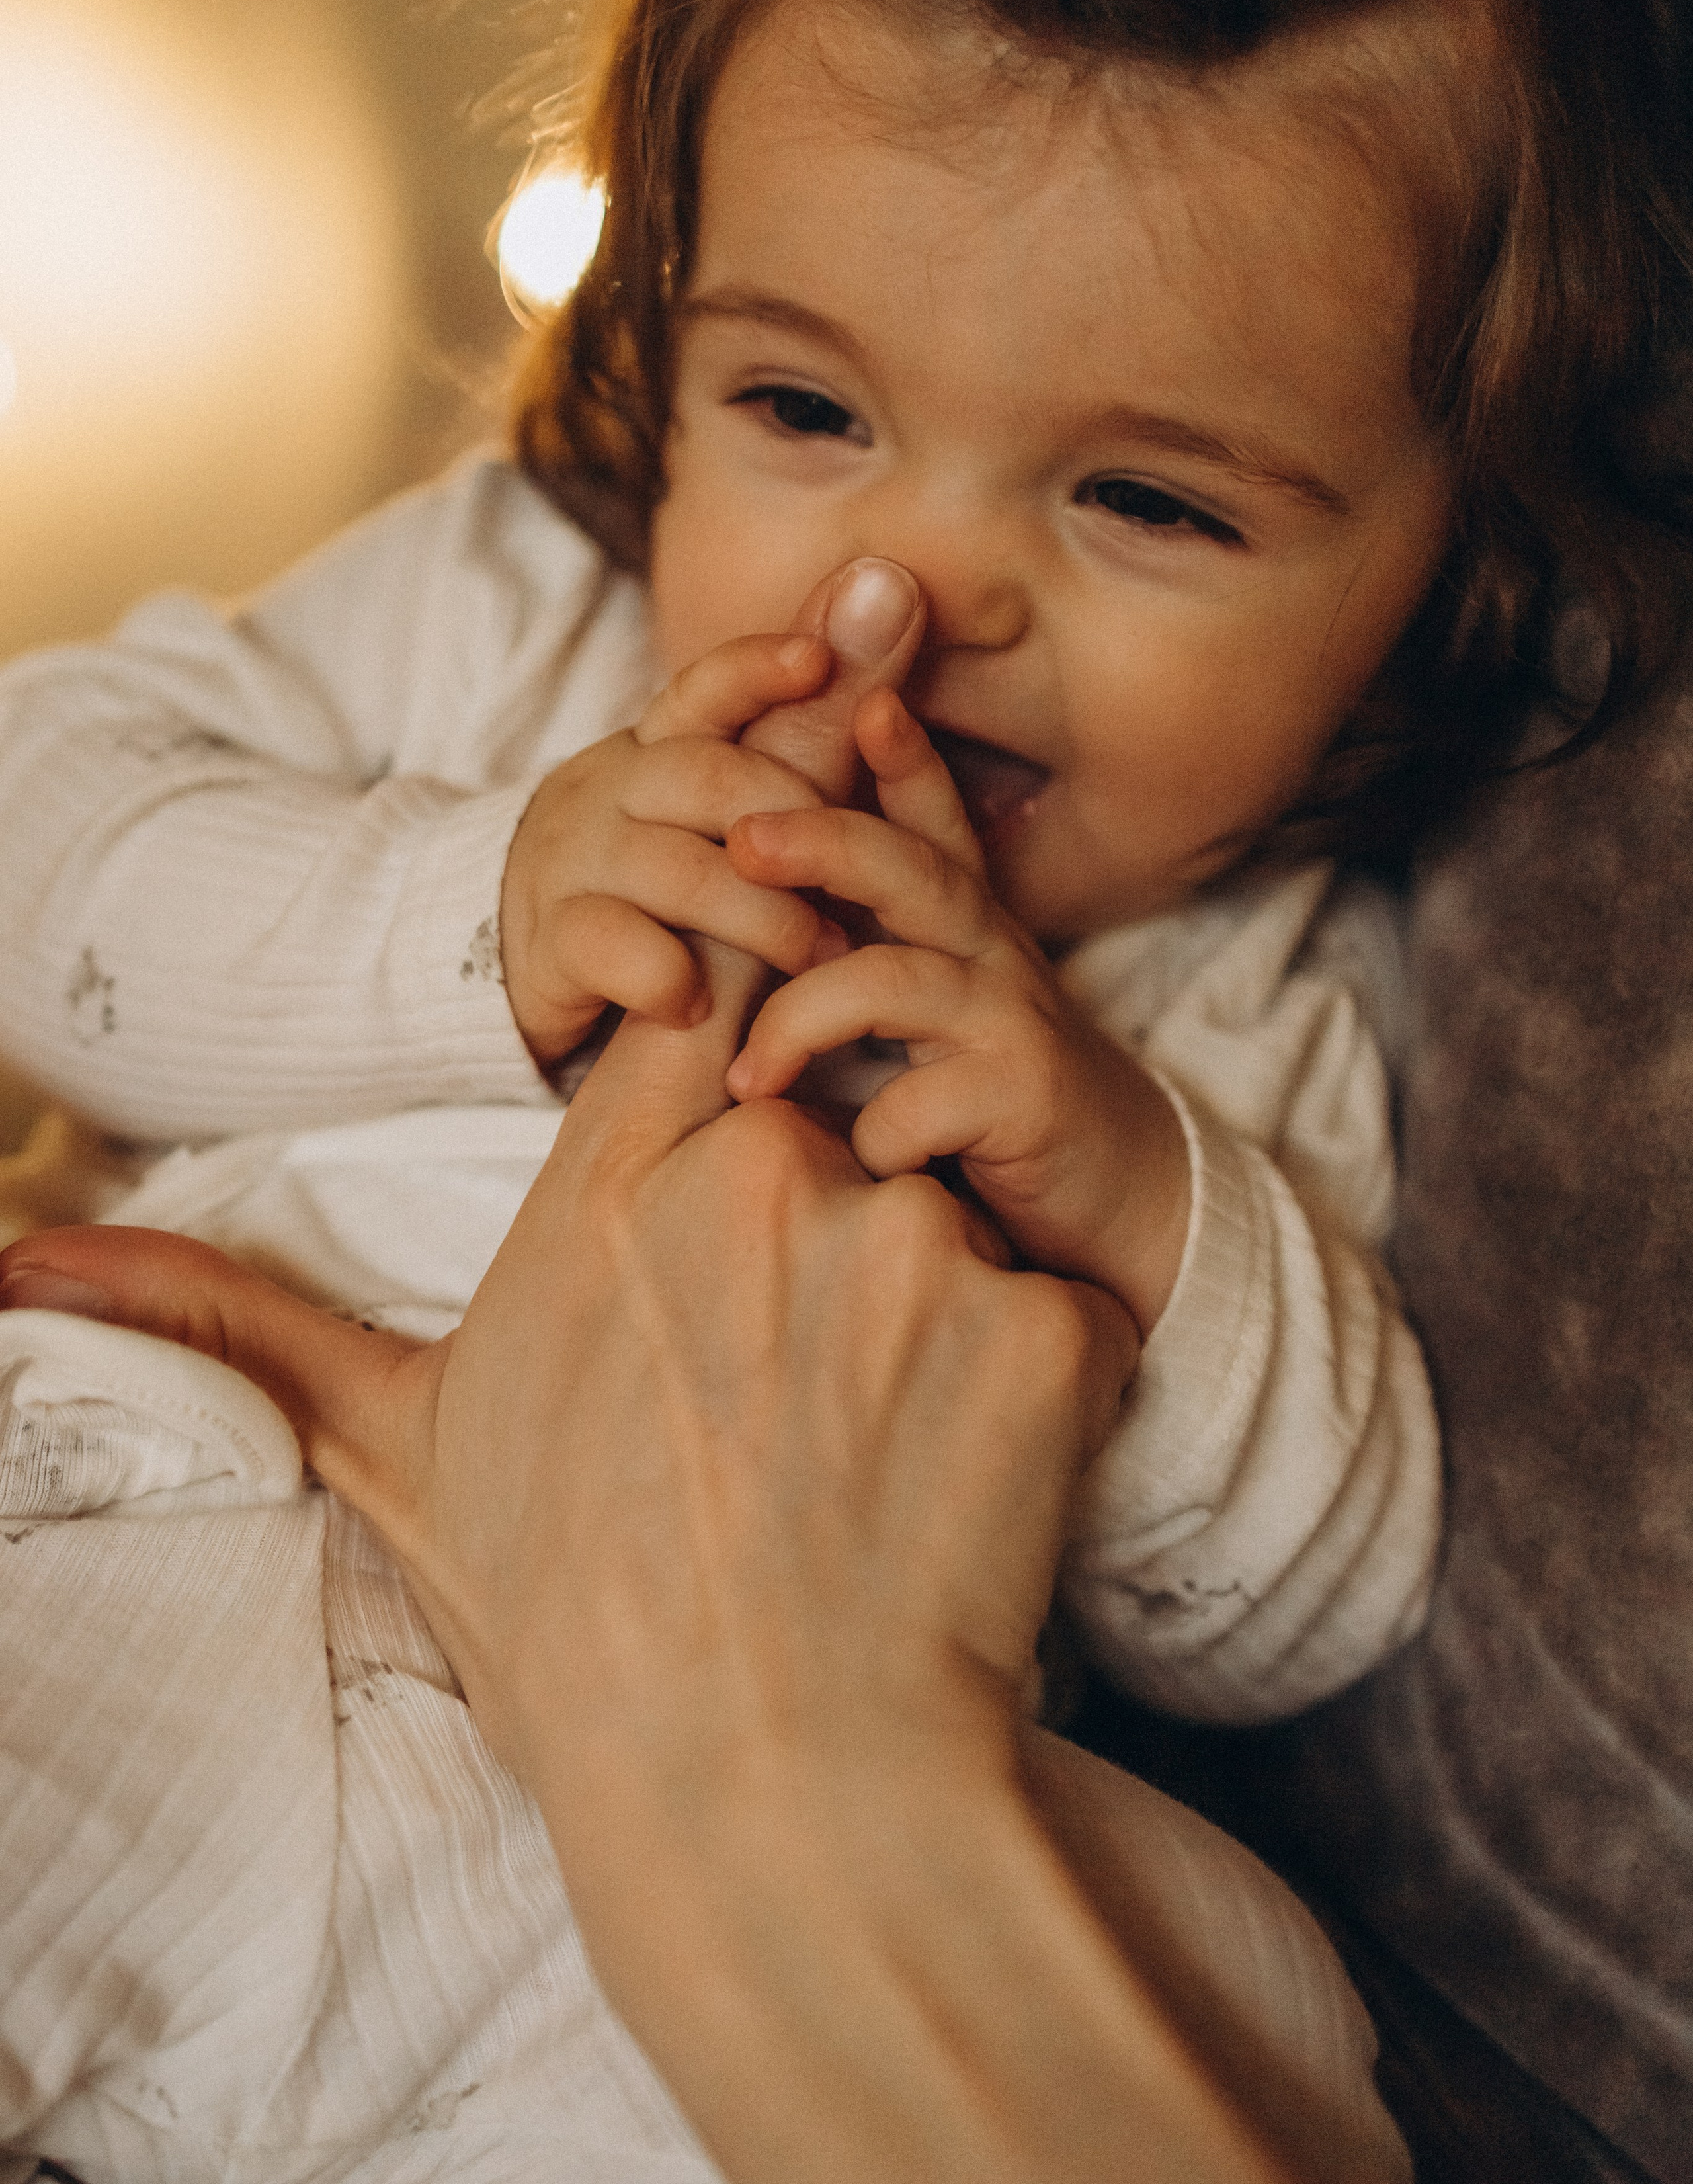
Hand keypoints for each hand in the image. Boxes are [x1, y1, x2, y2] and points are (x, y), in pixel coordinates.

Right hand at [0, 1028, 1278, 2183]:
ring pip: (951, 1212)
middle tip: (797, 1397)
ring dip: (929, 1318)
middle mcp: (758, 1178)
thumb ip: (242, 1321)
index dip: (730, 1113)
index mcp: (613, 1180)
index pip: (700, 1021)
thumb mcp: (400, 1450)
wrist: (775, 1799)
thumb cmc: (579, 1623)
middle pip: (836, 1117)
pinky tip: (956, 1490)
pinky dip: (1029, 1391)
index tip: (730, 1232)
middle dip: (829, 1236)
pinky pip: (1058, 1308)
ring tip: (869, 1455)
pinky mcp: (1042, 1330)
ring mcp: (911, 1247)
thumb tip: (22, 1268)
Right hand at [499, 559, 925, 1065]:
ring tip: (821, 956)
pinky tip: (704, 1005)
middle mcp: (616, 785)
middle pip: (708, 776)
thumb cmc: (666, 870)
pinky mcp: (553, 939)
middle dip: (794, 823)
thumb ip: (814, 715)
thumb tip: (892, 583)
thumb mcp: (734, 797)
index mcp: (666, 743)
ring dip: (762, 916)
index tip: (816, 660)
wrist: (531, 951)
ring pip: (675, 868)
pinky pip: (609, 945)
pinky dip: (665, 975)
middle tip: (862, 877)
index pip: (711, 687)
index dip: (760, 670)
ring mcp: (579, 859)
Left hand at [723, 687, 1191, 1332]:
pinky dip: (876, 1132)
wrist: (1120, 1197)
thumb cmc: (991, 1096)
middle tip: (744, 837)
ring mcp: (1013, 1021)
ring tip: (746, 1077)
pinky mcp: (1028, 1099)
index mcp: (960, 923)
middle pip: (908, 869)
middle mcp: (990, 952)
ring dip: (804, 1019)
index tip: (857, 692)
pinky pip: (925, 1099)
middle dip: (823, 840)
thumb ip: (862, 942)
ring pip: (895, 981)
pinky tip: (857, 1161)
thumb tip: (754, 870)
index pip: (926, 821)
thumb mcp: (929, 1005)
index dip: (896, 753)